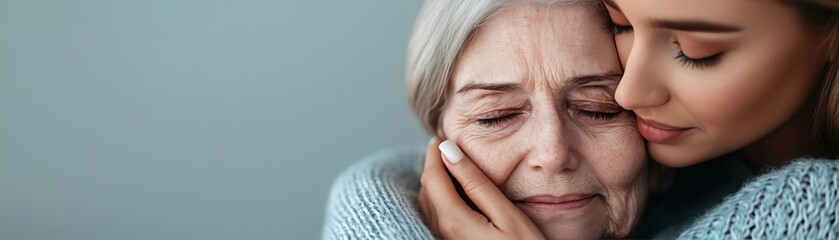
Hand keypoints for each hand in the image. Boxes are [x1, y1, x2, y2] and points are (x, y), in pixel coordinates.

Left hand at [417, 138, 545, 239]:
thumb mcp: (507, 215)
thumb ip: (477, 183)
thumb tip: (449, 151)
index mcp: (454, 221)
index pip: (432, 177)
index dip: (434, 153)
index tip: (440, 137)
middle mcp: (443, 234)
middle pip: (427, 190)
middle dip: (434, 166)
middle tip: (447, 148)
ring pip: (429, 205)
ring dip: (436, 183)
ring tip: (452, 167)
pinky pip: (437, 219)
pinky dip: (441, 200)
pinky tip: (458, 195)